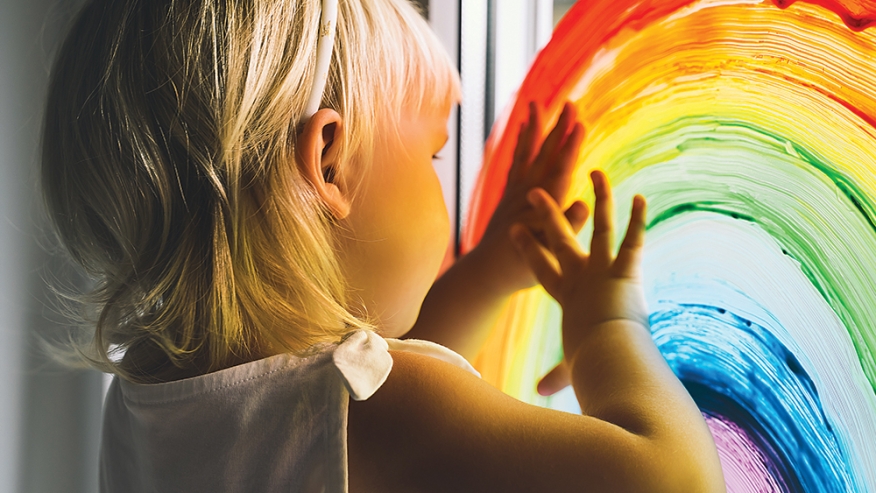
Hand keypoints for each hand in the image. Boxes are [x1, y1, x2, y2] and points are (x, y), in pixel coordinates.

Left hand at [470, 102, 588, 295]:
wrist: (486, 271)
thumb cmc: (520, 266)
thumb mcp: (550, 251)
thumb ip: (567, 226)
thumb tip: (584, 204)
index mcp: (542, 204)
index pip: (560, 169)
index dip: (571, 146)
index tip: (580, 123)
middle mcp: (527, 192)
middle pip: (545, 153)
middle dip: (558, 128)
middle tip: (570, 103)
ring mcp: (515, 191)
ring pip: (526, 152)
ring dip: (534, 128)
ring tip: (536, 104)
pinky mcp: (507, 194)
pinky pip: (515, 161)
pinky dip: (520, 144)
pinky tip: (522, 130)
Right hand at [511, 171, 648, 394]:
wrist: (603, 357)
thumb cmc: (588, 362)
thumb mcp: (571, 368)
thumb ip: (557, 376)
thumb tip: (541, 393)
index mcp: (565, 296)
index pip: (540, 267)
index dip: (526, 248)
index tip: (513, 229)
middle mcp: (580, 277)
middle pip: (558, 239)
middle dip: (546, 215)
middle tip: (535, 193)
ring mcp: (601, 270)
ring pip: (599, 227)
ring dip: (600, 199)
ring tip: (598, 173)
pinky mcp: (624, 270)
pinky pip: (633, 239)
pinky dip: (639, 219)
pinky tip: (641, 198)